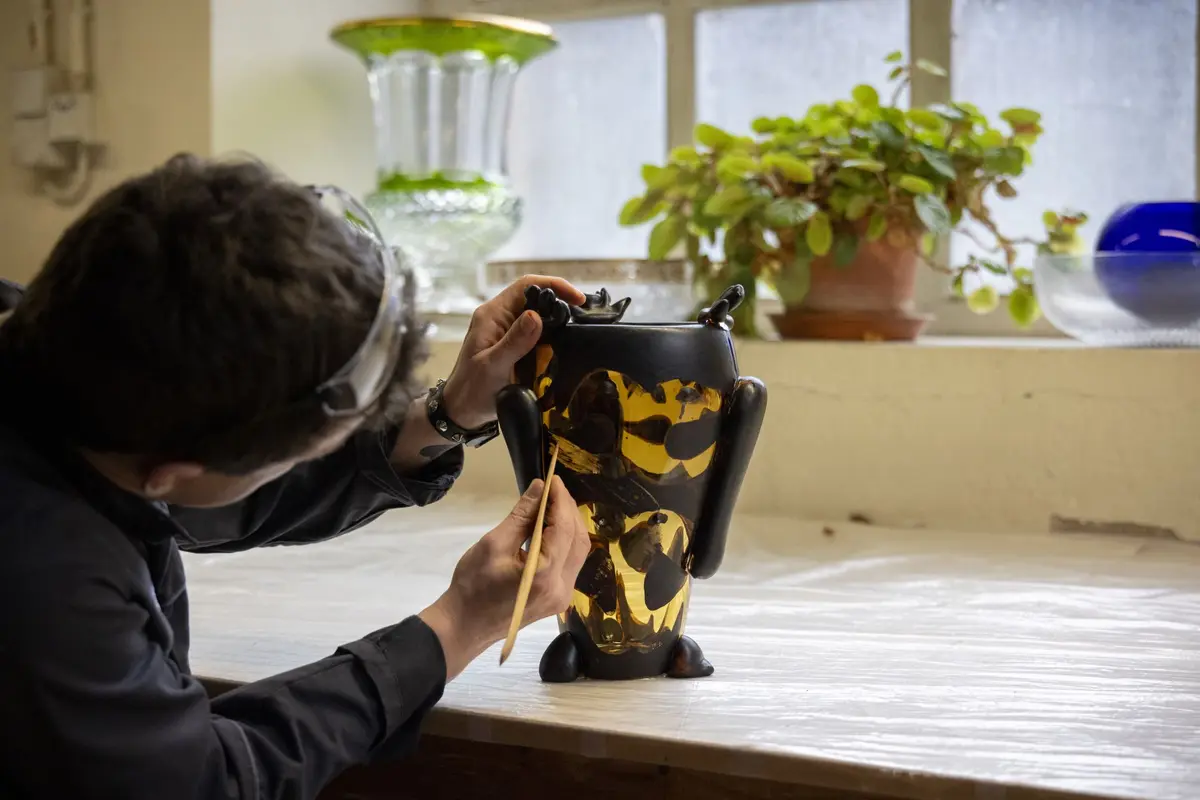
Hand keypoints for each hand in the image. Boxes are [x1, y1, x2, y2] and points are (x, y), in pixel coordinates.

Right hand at [418, 477, 588, 679]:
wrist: (464, 626)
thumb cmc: (472, 585)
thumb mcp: (493, 544)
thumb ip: (521, 516)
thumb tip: (539, 488)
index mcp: (545, 574)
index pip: (564, 528)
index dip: (560, 500)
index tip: (553, 479)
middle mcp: (562, 587)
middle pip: (578, 540)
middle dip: (568, 511)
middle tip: (553, 489)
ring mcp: (563, 596)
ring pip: (578, 552)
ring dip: (569, 526)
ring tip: (553, 504)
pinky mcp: (558, 599)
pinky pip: (570, 564)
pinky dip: (565, 542)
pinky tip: (552, 528)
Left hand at [441, 276, 585, 429]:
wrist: (462, 413)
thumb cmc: (472, 390)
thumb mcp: (493, 366)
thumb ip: (514, 341)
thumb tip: (536, 315)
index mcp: (492, 315)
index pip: (526, 286)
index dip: (553, 285)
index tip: (577, 299)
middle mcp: (501, 318)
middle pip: (535, 298)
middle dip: (560, 303)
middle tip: (585, 317)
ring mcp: (508, 332)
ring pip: (539, 316)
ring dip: (558, 322)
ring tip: (580, 331)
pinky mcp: (515, 346)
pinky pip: (538, 335)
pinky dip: (554, 338)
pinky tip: (566, 346)